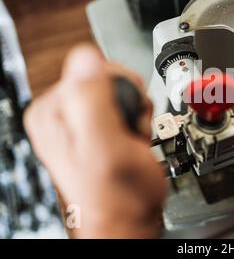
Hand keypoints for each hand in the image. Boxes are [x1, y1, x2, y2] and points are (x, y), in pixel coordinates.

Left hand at [24, 45, 165, 237]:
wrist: (130, 216)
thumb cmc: (119, 194)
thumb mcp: (105, 146)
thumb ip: (92, 101)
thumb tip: (87, 58)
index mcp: (53, 112)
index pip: (91, 66)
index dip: (119, 89)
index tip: (123, 114)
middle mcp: (63, 112)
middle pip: (108, 76)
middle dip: (130, 99)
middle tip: (129, 127)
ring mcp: (82, 118)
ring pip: (121, 88)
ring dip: (136, 110)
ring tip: (131, 135)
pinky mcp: (99, 124)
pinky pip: (126, 102)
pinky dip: (138, 117)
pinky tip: (133, 137)